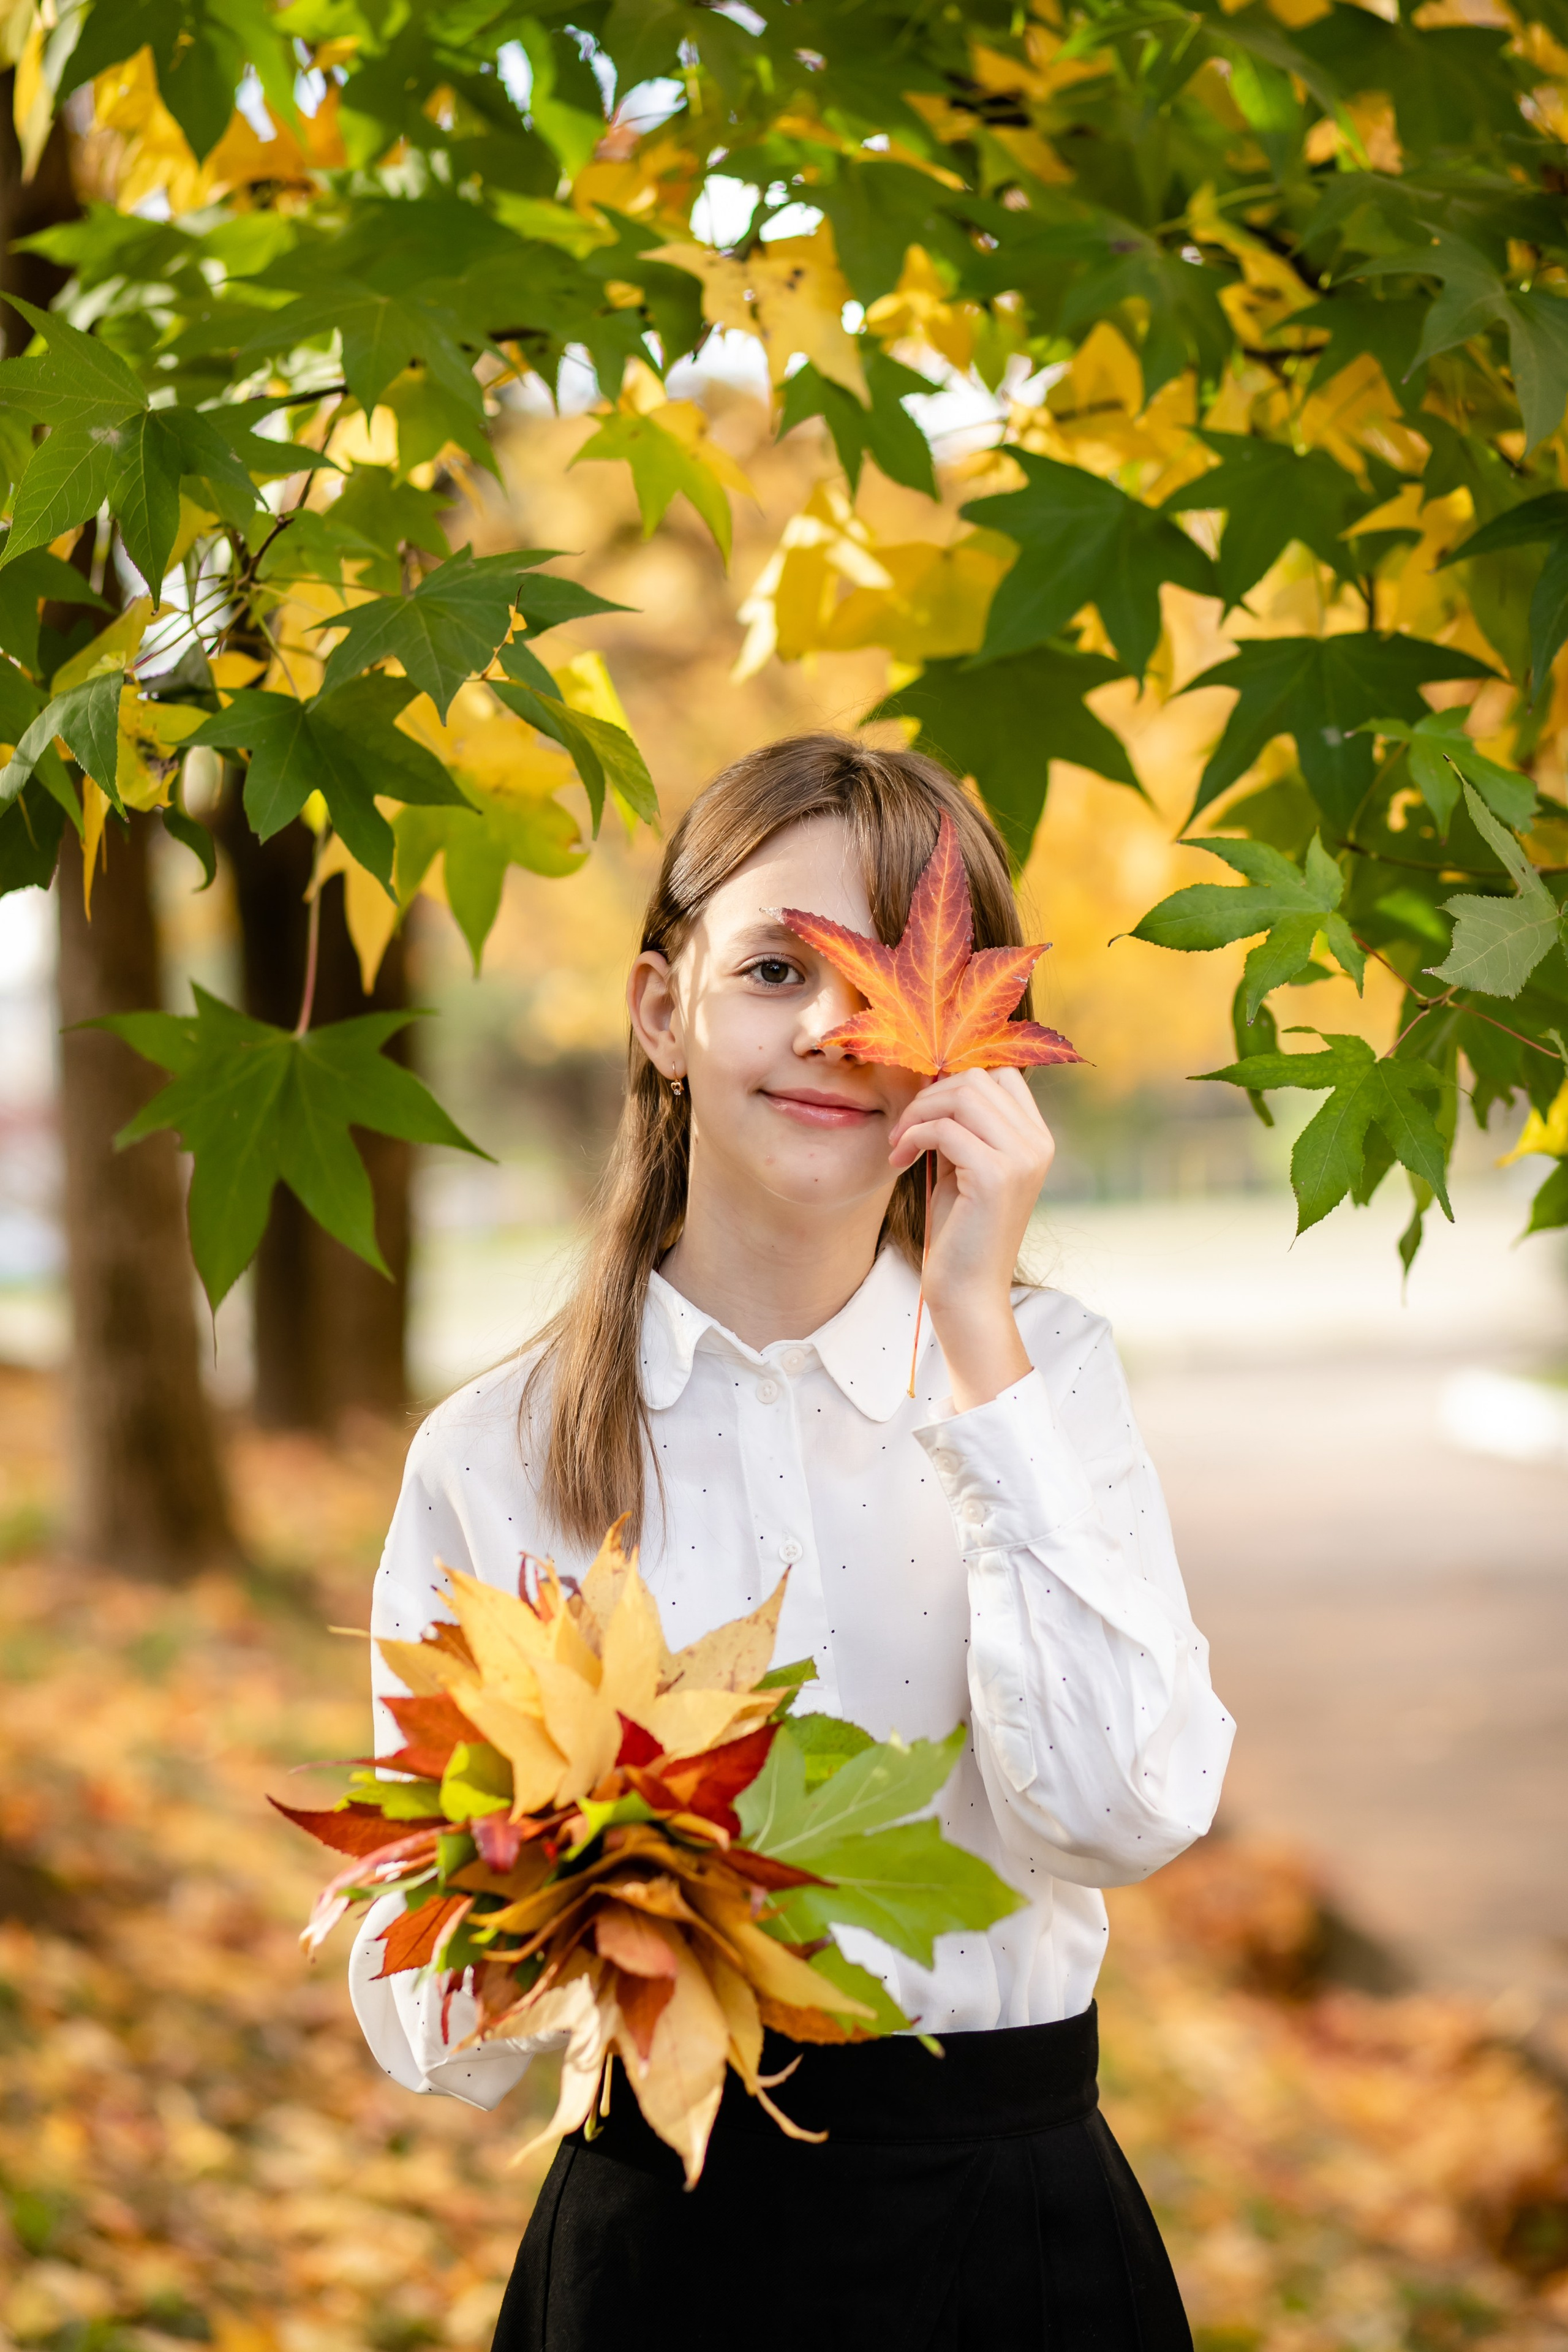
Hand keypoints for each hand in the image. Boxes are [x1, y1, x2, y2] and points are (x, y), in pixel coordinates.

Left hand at [886, 1067, 1054, 1412]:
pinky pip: (945, 1129)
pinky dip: (914, 1136)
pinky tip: (900, 1159)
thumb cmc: (960, 1229)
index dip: (955, 1081)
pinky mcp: (997, 1176)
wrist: (969, 1291)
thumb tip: (935, 1076)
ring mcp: (1022, 1158)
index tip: (924, 1110)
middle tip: (903, 1130)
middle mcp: (1038, 1143)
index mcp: (1037, 1138)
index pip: (1002, 1074)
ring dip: (918, 1113)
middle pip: (978, 1078)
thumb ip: (961, 1124)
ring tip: (899, 1144)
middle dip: (930, 1096)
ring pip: (962, 1095)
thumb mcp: (963, 1165)